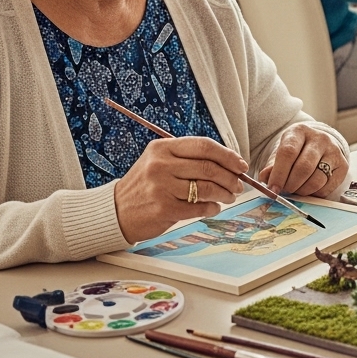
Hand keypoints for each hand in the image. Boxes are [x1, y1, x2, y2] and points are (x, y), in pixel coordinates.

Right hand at [113, 136, 246, 241]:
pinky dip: (212, 208)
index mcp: (162, 148)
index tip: (241, 165)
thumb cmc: (145, 186)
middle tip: (238, 186)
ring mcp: (161, 186)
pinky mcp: (163, 208)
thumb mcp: (160, 162)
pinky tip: (213, 208)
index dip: (228, 156)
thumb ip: (189, 159)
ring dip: (224, 194)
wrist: (115, 211)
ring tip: (229, 197)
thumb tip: (229, 163)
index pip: (204, 146)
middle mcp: (160, 164)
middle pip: (209, 168)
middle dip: (230, 178)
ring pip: (207, 188)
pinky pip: (198, 207)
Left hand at [257, 123, 349, 197]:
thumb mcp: (281, 153)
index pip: (288, 152)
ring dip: (302, 191)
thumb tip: (265, 178)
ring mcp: (334, 151)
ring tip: (296, 190)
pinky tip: (308, 189)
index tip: (272, 189)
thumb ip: (272, 166)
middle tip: (284, 191)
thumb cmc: (296, 151)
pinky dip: (315, 194)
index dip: (279, 173)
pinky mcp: (343, 165)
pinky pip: (327, 187)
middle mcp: (320, 139)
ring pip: (316, 179)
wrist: (320, 144)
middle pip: (304, 167)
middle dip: (291, 185)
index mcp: (300, 131)